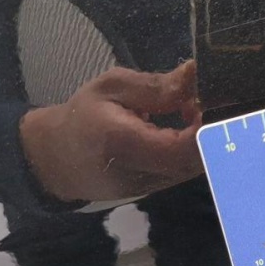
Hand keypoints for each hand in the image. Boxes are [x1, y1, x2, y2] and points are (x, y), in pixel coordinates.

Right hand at [20, 61, 202, 202]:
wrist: (54, 158)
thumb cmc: (82, 116)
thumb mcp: (113, 87)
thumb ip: (157, 86)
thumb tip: (195, 73)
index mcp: (125, 143)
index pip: (184, 146)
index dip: (207, 125)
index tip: (204, 98)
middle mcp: (141, 173)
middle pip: (198, 161)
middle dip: (210, 130)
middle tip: (202, 101)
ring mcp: (150, 189)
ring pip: (196, 168)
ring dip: (204, 139)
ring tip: (190, 111)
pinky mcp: (154, 192)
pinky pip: (184, 171)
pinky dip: (192, 150)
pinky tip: (183, 128)